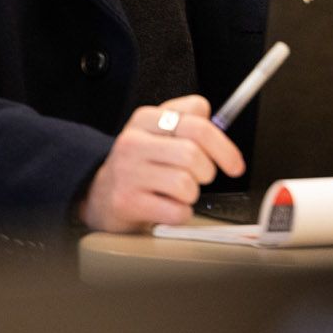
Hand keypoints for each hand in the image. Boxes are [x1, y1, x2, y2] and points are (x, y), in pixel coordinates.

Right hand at [79, 95, 244, 232]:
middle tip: (198, 178)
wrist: (98, 195)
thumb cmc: (140, 164)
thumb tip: (219, 122)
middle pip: (193, 154)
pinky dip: (180, 214)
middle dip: (206, 172)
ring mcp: (127, 172)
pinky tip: (167, 208)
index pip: (198, 123)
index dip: (224, 147)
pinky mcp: (126, 202)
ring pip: (186, 184)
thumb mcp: (159, 132)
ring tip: (176, 193)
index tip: (234, 164)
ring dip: (191, 194)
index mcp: (146, 119)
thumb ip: (189, 120)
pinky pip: (176, 211)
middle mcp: (133, 142)